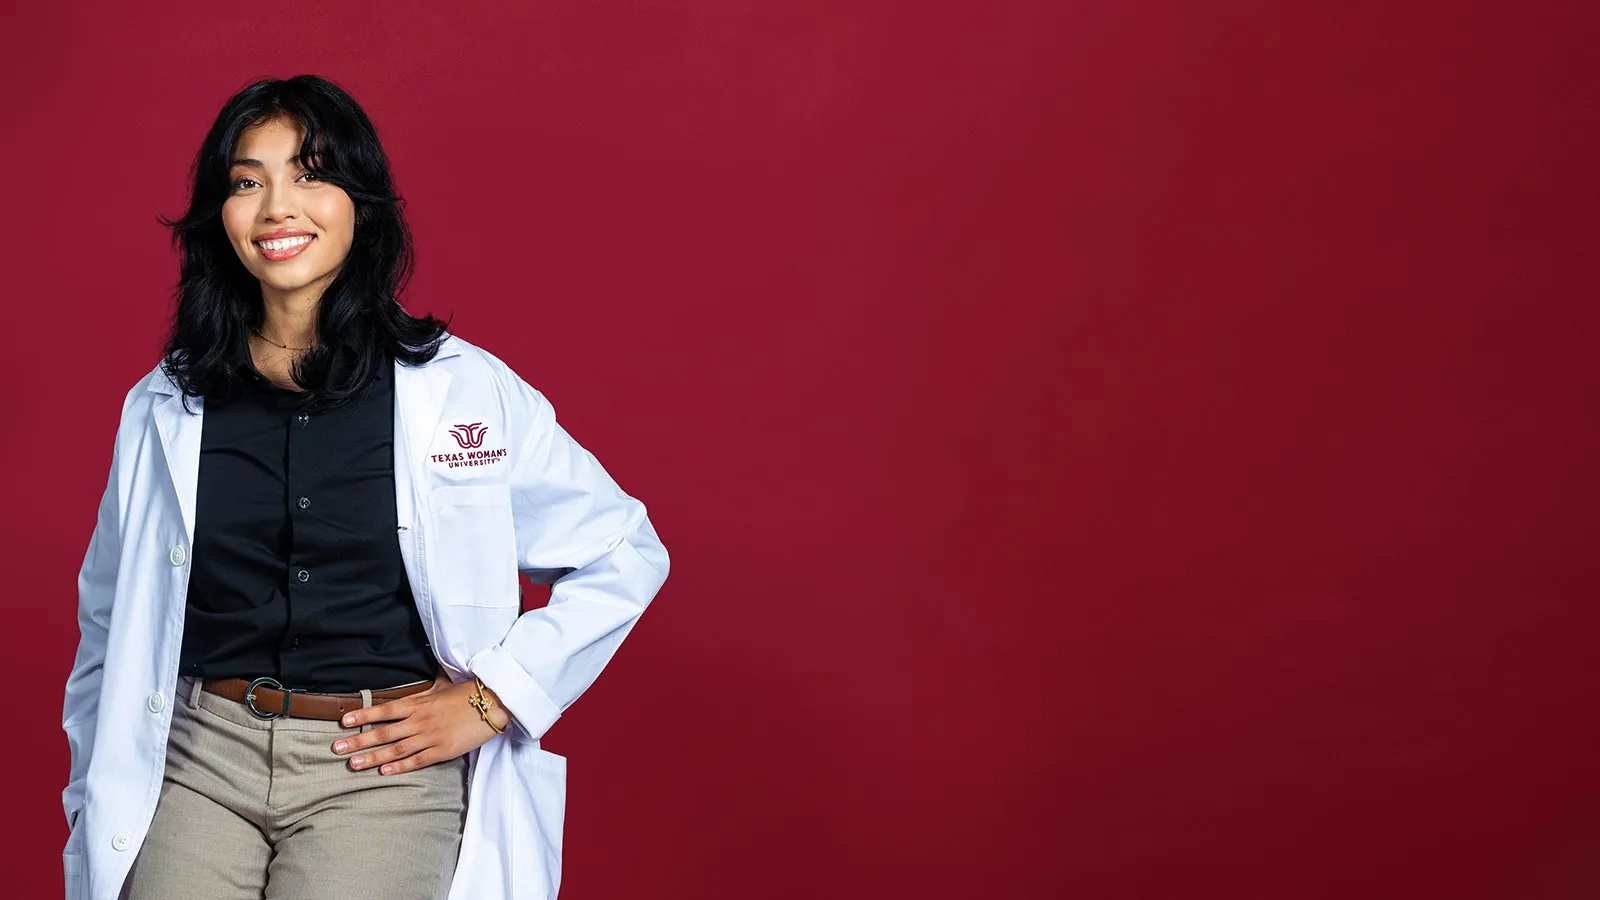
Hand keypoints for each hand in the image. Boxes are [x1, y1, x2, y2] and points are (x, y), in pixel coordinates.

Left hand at [331, 674, 512, 774]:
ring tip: (353, 764)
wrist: (493, 703)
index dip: (363, 716)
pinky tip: (384, 772)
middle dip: (358, 741)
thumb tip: (412, 685)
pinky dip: (399, 767)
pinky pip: (416, 761)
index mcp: (418, 703)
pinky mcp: (443, 751)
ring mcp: (430, 737)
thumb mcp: (442, 686)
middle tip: (336, 749)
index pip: (384, 710)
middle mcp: (420, 721)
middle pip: (383, 733)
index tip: (344, 721)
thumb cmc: (467, 693)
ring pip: (395, 750)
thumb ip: (423, 690)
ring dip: (372, 757)